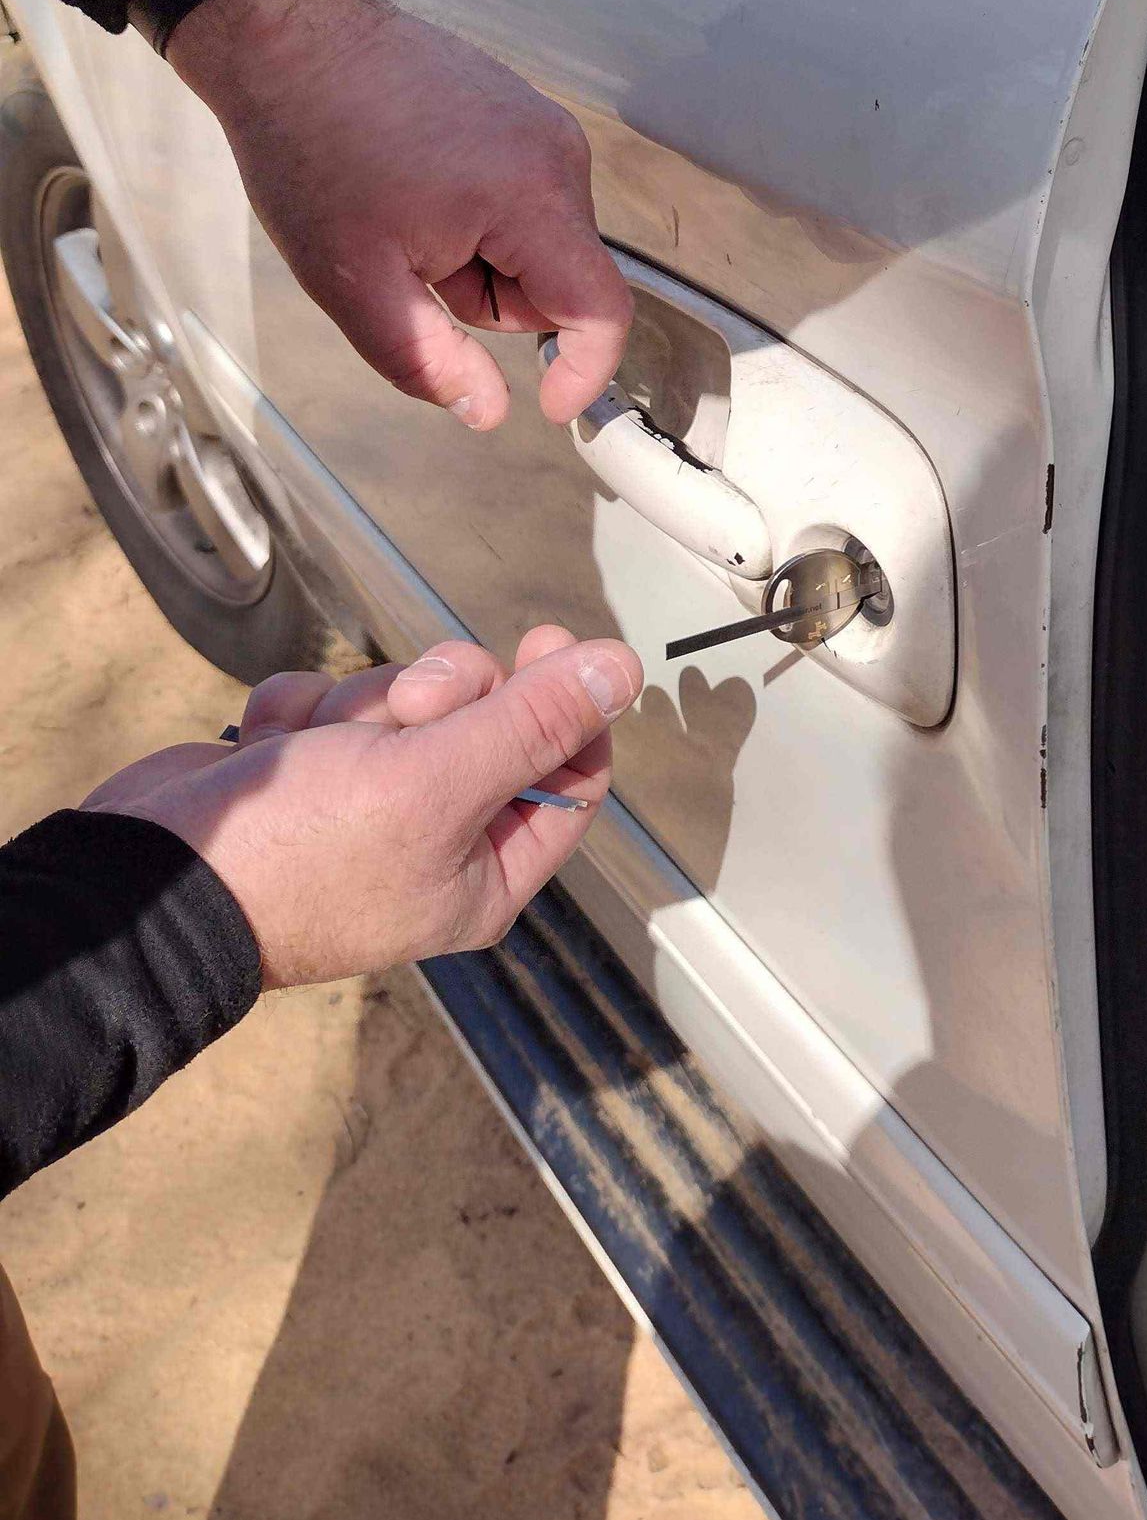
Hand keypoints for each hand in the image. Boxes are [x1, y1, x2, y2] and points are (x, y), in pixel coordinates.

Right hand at [81, 629, 640, 987]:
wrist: (148, 876)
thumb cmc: (298, 853)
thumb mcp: (436, 781)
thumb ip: (534, 722)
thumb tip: (625, 670)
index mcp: (485, 872)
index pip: (571, 773)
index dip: (564, 702)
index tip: (544, 642)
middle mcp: (435, 842)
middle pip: (488, 718)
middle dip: (440, 696)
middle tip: (406, 716)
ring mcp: (366, 806)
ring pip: (406, 699)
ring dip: (361, 705)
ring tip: (318, 747)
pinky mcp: (306, 772)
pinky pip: (335, 703)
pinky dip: (302, 712)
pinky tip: (272, 745)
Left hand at [166, 0, 632, 429]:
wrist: (288, 39)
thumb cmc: (312, 145)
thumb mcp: (357, 284)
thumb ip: (430, 362)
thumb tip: (487, 412)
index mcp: (531, 198)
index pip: (602, 310)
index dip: (583, 372)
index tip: (550, 404)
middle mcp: (557, 154)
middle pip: (563, 279)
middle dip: (493, 298)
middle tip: (411, 264)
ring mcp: (542, 125)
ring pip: (540, 242)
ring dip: (482, 256)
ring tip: (405, 215)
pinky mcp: (522, 111)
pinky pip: (525, 198)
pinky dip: (479, 215)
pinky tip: (414, 184)